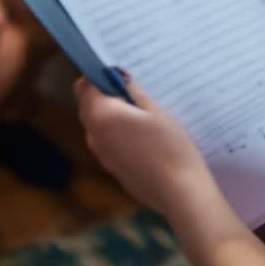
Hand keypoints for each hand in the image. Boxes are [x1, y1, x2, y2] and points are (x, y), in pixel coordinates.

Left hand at [75, 76, 209, 217]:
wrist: (180, 193)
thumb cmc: (170, 146)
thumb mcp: (155, 110)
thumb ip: (133, 92)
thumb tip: (120, 78)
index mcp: (101, 116)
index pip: (84, 85)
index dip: (99, 74)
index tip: (121, 73)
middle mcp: (94, 135)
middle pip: (87, 104)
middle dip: (103, 92)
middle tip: (132, 89)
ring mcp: (101, 155)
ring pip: (97, 123)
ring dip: (111, 112)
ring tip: (141, 111)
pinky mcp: (112, 168)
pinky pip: (107, 141)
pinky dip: (117, 132)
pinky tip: (143, 135)